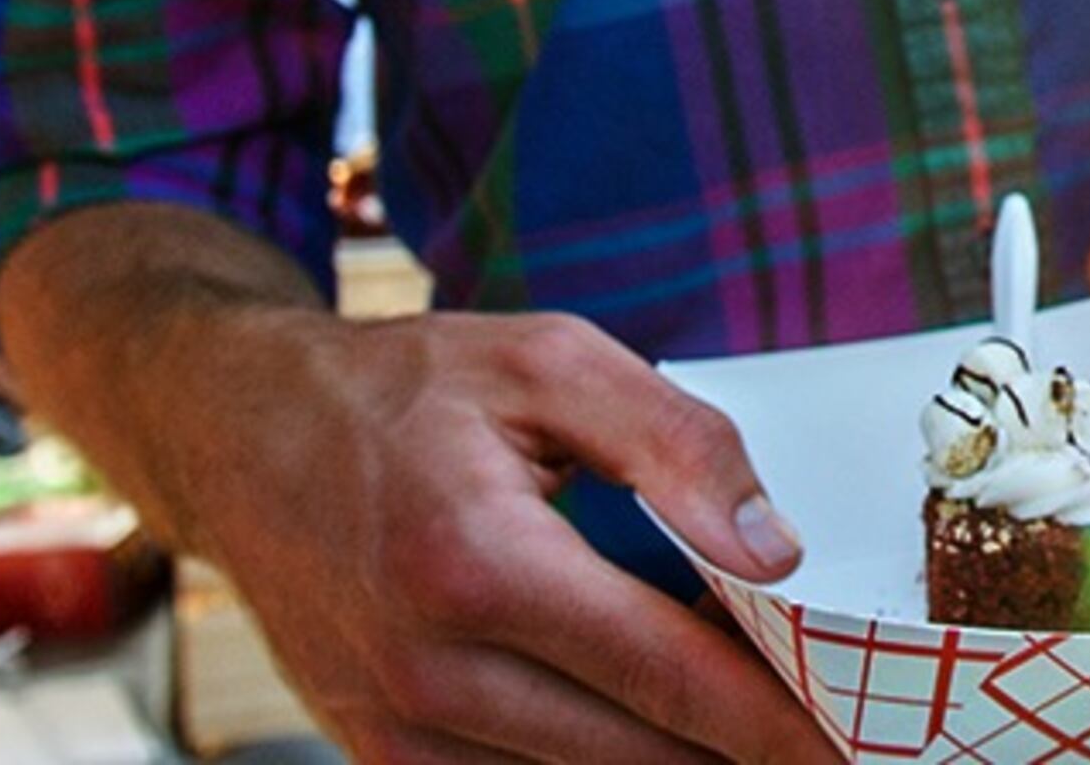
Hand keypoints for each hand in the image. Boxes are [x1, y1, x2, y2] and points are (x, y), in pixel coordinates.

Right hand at [149, 304, 828, 764]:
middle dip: (739, 750)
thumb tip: (775, 552)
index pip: (665, 673)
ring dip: (670, 762)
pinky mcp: (377, 753)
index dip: (774, 716)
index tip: (853, 733)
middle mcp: (427, 669)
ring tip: (750, 728)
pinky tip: (654, 731)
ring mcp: (393, 727)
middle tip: (832, 737)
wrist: (236, 437)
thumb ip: (679, 443)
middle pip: (632, 755)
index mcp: (477, 564)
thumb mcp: (551, 363)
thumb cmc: (404, 391)